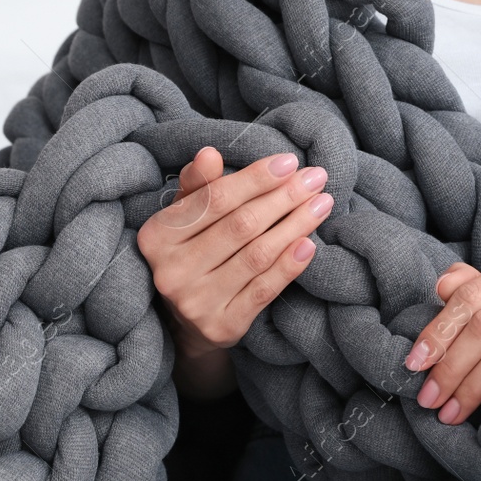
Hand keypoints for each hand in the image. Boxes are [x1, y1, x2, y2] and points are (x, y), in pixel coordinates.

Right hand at [137, 146, 333, 371]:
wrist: (183, 324)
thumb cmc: (190, 252)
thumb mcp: (184, 217)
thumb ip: (198, 185)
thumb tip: (209, 154)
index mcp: (158, 236)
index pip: (215, 199)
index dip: (255, 179)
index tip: (289, 162)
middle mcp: (172, 271)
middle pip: (241, 226)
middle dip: (284, 198)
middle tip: (316, 178)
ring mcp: (196, 302)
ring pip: (257, 255)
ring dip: (296, 225)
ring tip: (322, 204)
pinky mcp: (222, 326)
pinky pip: (264, 290)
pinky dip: (290, 265)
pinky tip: (310, 243)